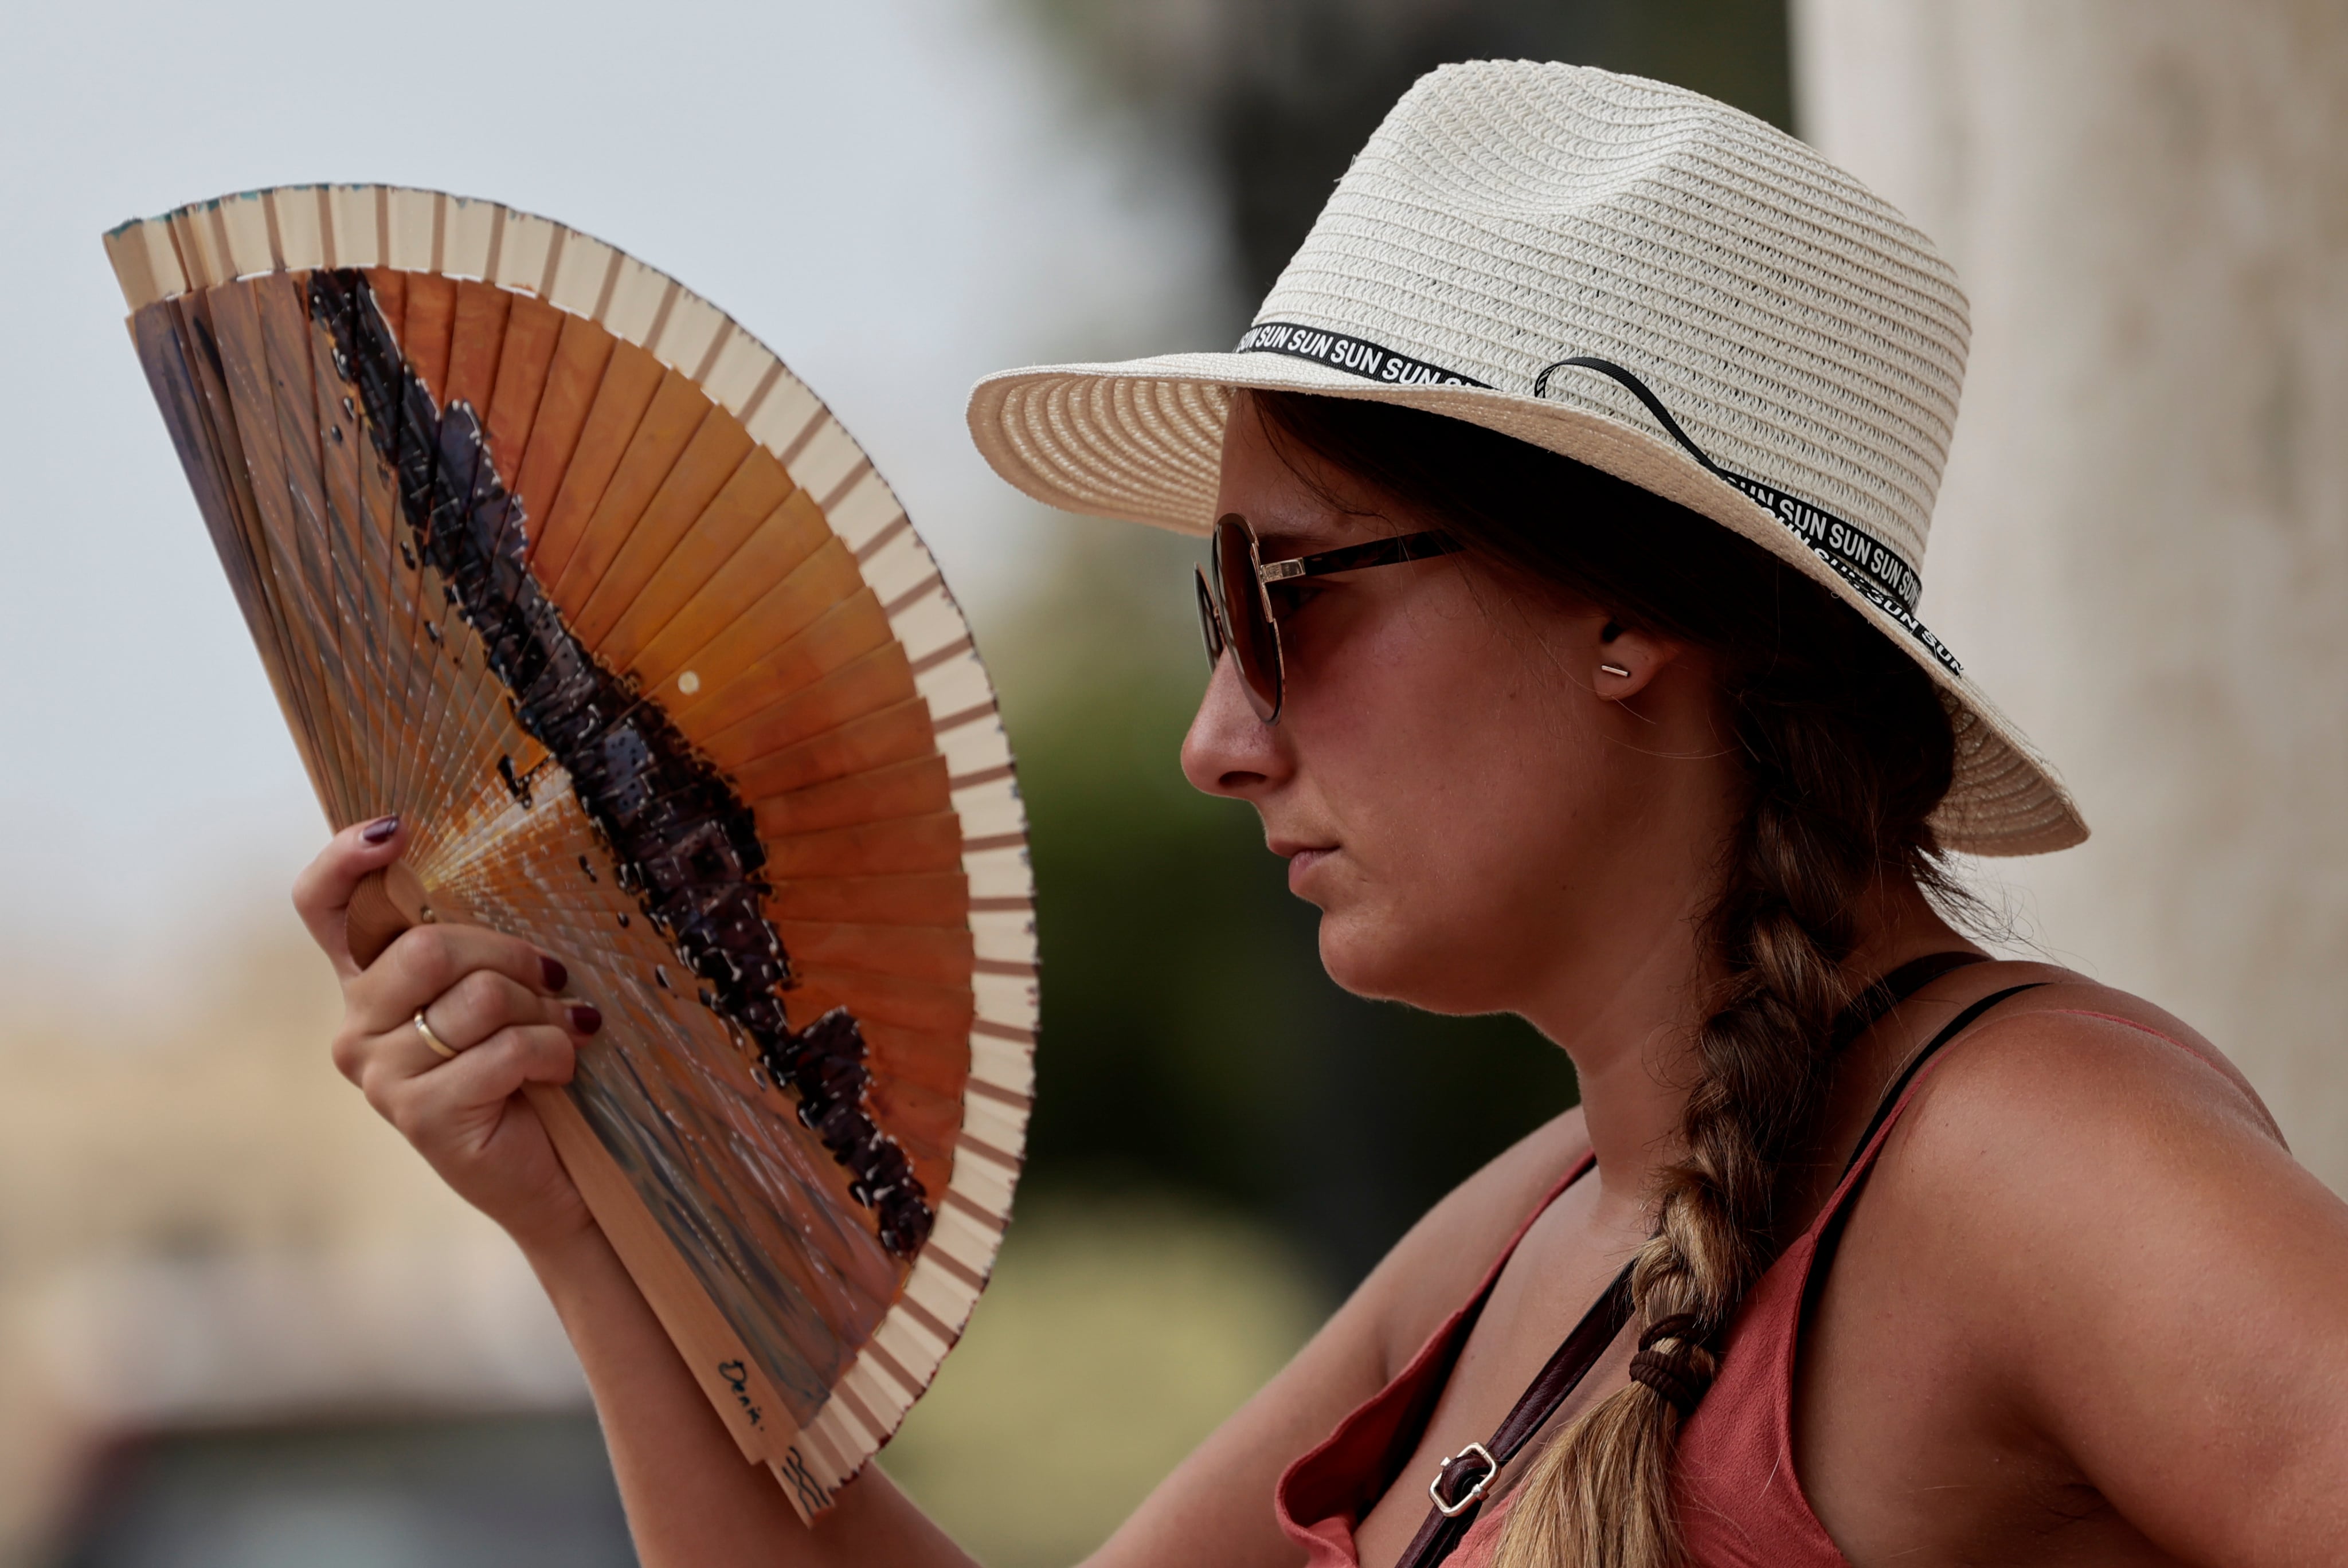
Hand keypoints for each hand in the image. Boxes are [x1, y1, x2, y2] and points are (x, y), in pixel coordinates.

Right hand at [294, 816, 600, 1252]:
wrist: (553, 1174)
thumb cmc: (531, 1068)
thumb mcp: (499, 990)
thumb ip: (475, 943)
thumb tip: (495, 867)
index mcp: (370, 981)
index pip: (321, 906)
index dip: (345, 860)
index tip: (398, 829)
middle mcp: (357, 1025)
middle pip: (428, 948)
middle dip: (511, 958)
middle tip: (552, 984)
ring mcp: (380, 1074)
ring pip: (477, 997)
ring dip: (541, 1013)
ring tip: (559, 1034)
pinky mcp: (420, 1115)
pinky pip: (505, 1050)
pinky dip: (553, 1053)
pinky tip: (559, 1071)